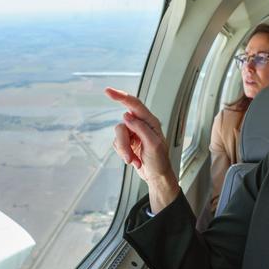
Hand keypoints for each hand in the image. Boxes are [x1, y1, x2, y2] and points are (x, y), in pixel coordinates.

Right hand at [105, 87, 179, 211]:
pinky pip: (117, 144)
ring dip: (124, 151)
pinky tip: (134, 160)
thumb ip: (141, 128)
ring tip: (133, 160)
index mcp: (151, 122)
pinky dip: (124, 154)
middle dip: (123, 143)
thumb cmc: (160, 161)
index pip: (134, 104)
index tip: (108, 91)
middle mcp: (141, 125)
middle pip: (122, 125)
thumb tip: (127, 116)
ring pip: (118, 136)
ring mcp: (133, 134)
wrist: (156, 176)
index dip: (121, 96)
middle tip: (128, 157)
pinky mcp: (127, 142)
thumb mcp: (153, 145)